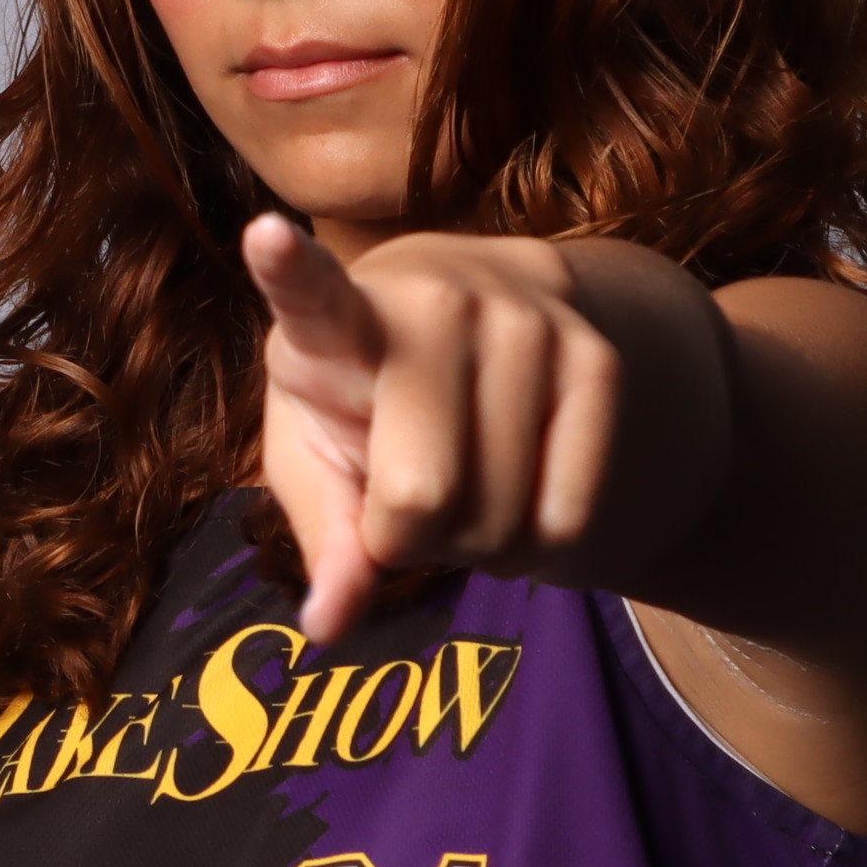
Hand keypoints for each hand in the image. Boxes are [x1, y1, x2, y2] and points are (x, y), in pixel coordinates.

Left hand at [245, 213, 626, 645]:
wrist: (499, 330)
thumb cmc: (370, 403)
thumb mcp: (321, 456)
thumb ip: (322, 535)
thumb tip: (326, 629)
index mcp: (340, 319)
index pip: (313, 296)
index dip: (289, 271)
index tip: (264, 237)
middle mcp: (438, 300)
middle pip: (420, 495)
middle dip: (408, 538)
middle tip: (405, 500)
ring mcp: (529, 322)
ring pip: (500, 519)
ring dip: (477, 543)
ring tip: (465, 481)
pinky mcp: (601, 359)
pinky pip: (567, 517)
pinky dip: (536, 545)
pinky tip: (516, 495)